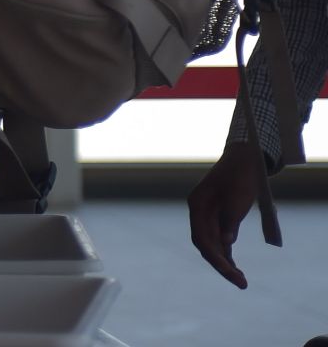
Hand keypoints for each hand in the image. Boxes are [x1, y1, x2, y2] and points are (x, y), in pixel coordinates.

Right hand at [188, 141, 265, 288]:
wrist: (244, 159)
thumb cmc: (240, 176)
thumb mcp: (237, 198)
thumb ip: (230, 220)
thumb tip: (226, 244)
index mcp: (198, 205)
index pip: (202, 239)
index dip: (216, 259)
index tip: (232, 274)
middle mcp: (199, 212)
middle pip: (205, 245)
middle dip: (221, 265)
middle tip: (241, 283)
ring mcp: (207, 214)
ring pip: (212, 244)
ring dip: (225, 261)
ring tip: (241, 279)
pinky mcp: (217, 216)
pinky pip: (219, 238)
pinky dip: (226, 252)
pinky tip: (235, 265)